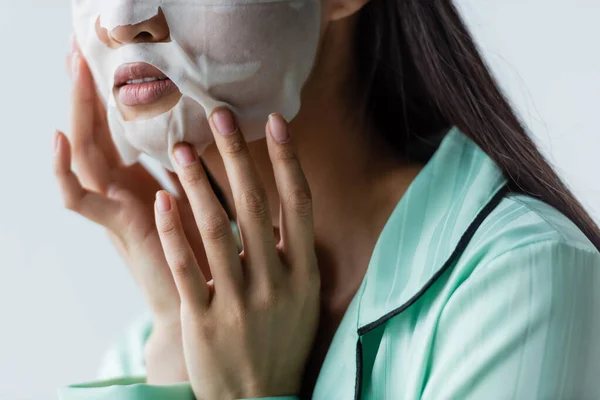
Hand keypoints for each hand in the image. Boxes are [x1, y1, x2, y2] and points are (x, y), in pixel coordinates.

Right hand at [54, 42, 206, 382]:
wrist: (207, 302)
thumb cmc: (208, 250)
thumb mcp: (201, 197)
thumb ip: (194, 167)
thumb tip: (208, 127)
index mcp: (140, 180)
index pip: (116, 127)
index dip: (110, 91)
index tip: (108, 52)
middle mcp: (122, 190)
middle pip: (95, 131)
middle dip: (86, 89)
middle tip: (78, 46)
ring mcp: (115, 208)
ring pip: (83, 153)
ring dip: (75, 110)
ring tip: (73, 69)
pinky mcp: (117, 228)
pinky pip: (77, 198)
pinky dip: (62, 170)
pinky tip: (60, 137)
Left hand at [154, 109, 320, 398]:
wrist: (258, 399)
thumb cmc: (283, 340)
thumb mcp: (304, 297)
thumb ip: (294, 252)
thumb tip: (288, 201)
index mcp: (303, 273)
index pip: (298, 204)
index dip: (287, 160)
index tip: (274, 121)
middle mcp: (275, 283)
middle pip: (253, 207)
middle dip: (237, 156)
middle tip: (219, 115)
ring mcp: (239, 302)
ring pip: (214, 230)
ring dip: (197, 185)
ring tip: (181, 149)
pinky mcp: (204, 321)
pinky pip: (185, 268)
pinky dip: (171, 233)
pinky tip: (160, 201)